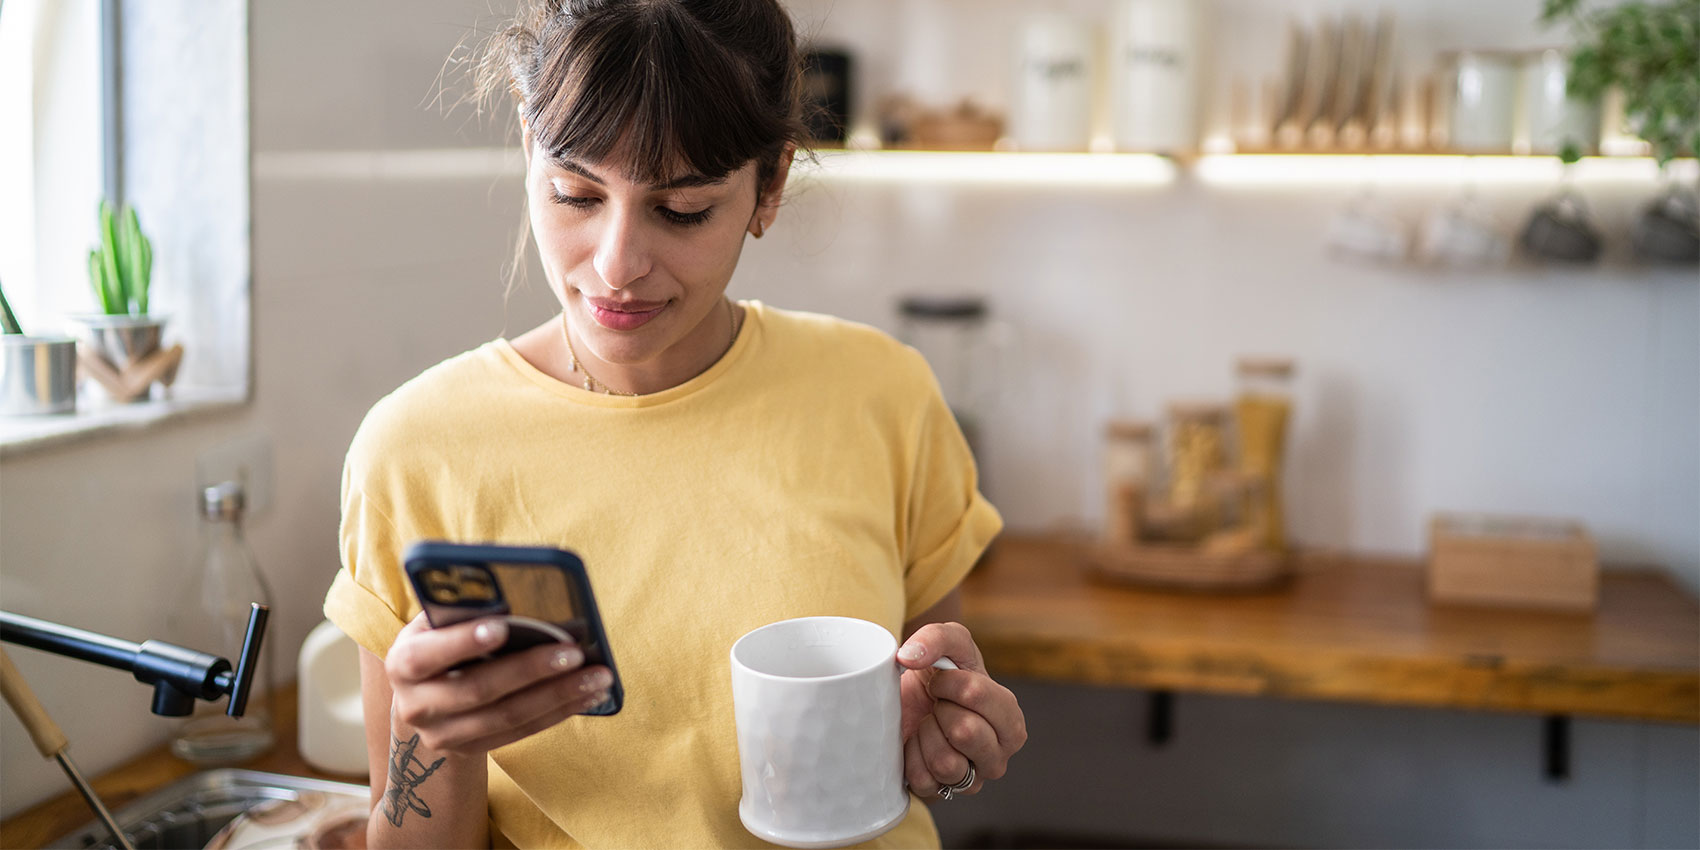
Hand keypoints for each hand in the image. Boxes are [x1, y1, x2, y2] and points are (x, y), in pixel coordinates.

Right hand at [384, 613, 612, 755]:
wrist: (423, 699)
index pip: (428, 655)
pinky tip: (588, 694)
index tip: (502, 627)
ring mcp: (443, 735)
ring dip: (558, 695)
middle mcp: (417, 706)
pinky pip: (522, 732)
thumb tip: (511, 591)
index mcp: (403, 664)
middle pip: (479, 689)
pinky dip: (559, 711)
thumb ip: (462, 610)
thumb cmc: (440, 642)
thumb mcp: (436, 624)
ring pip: (508, 716)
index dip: (462, 641)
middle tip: (575, 652)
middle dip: (531, 669)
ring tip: (597, 675)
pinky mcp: (471, 751)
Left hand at [896, 622, 1026, 798]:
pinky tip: (916, 746)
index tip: (941, 681)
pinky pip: (923, 780)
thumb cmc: (938, 674)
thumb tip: (908, 656)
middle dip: (940, 710)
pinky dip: (911, 757)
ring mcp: (971, 780)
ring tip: (928, 725)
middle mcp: (998, 757)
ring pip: (946, 762)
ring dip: (926, 735)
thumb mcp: (948, 642)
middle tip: (937, 706)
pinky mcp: (942, 795)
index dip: (948, 681)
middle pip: (965, 731)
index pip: (976, 694)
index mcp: (1011, 721)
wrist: (907, 702)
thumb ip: (936, 637)